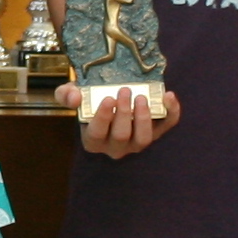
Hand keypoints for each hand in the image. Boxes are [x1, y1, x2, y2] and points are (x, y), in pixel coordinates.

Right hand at [59, 76, 178, 157]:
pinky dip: (171, 112)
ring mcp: (136, 142)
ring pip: (143, 139)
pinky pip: (166, 126)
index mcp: (93, 140)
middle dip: (124, 114)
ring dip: (144, 118)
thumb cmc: (88, 100)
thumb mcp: (72, 95)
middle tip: (125, 90)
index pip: (97, 134)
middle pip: (121, 136)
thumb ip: (66, 95)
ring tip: (142, 97)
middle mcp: (115, 147)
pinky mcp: (155, 133)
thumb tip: (74, 97)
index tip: (108, 99)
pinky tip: (169, 96)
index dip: (103, 118)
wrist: (109, 96)